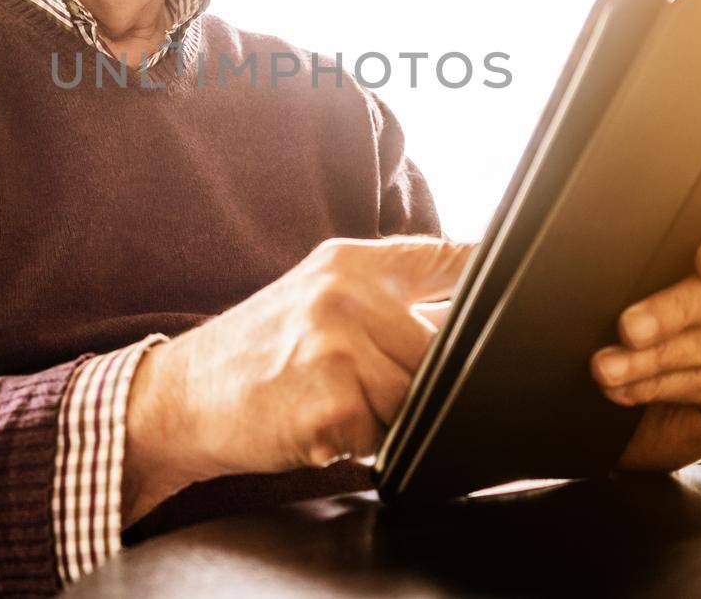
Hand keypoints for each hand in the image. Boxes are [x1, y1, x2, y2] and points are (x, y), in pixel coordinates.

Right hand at [122, 235, 471, 522]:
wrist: (180, 398)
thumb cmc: (258, 352)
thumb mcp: (317, 295)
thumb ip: (388, 293)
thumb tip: (470, 305)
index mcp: (351, 261)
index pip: (454, 259)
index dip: (493, 279)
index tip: (521, 296)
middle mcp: (347, 295)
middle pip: (447, 342)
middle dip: (429, 372)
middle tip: (378, 379)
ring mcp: (339, 348)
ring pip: (421, 394)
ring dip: (394, 412)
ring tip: (345, 401)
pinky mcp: (332, 403)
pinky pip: (387, 436)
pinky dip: (365, 442)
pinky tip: (326, 424)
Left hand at [590, 218, 700, 471]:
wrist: (640, 414)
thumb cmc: (630, 344)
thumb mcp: (629, 303)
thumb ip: (634, 282)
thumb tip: (597, 275)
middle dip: (668, 312)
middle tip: (628, 328)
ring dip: (652, 359)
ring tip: (608, 369)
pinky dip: (660, 386)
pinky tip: (628, 390)